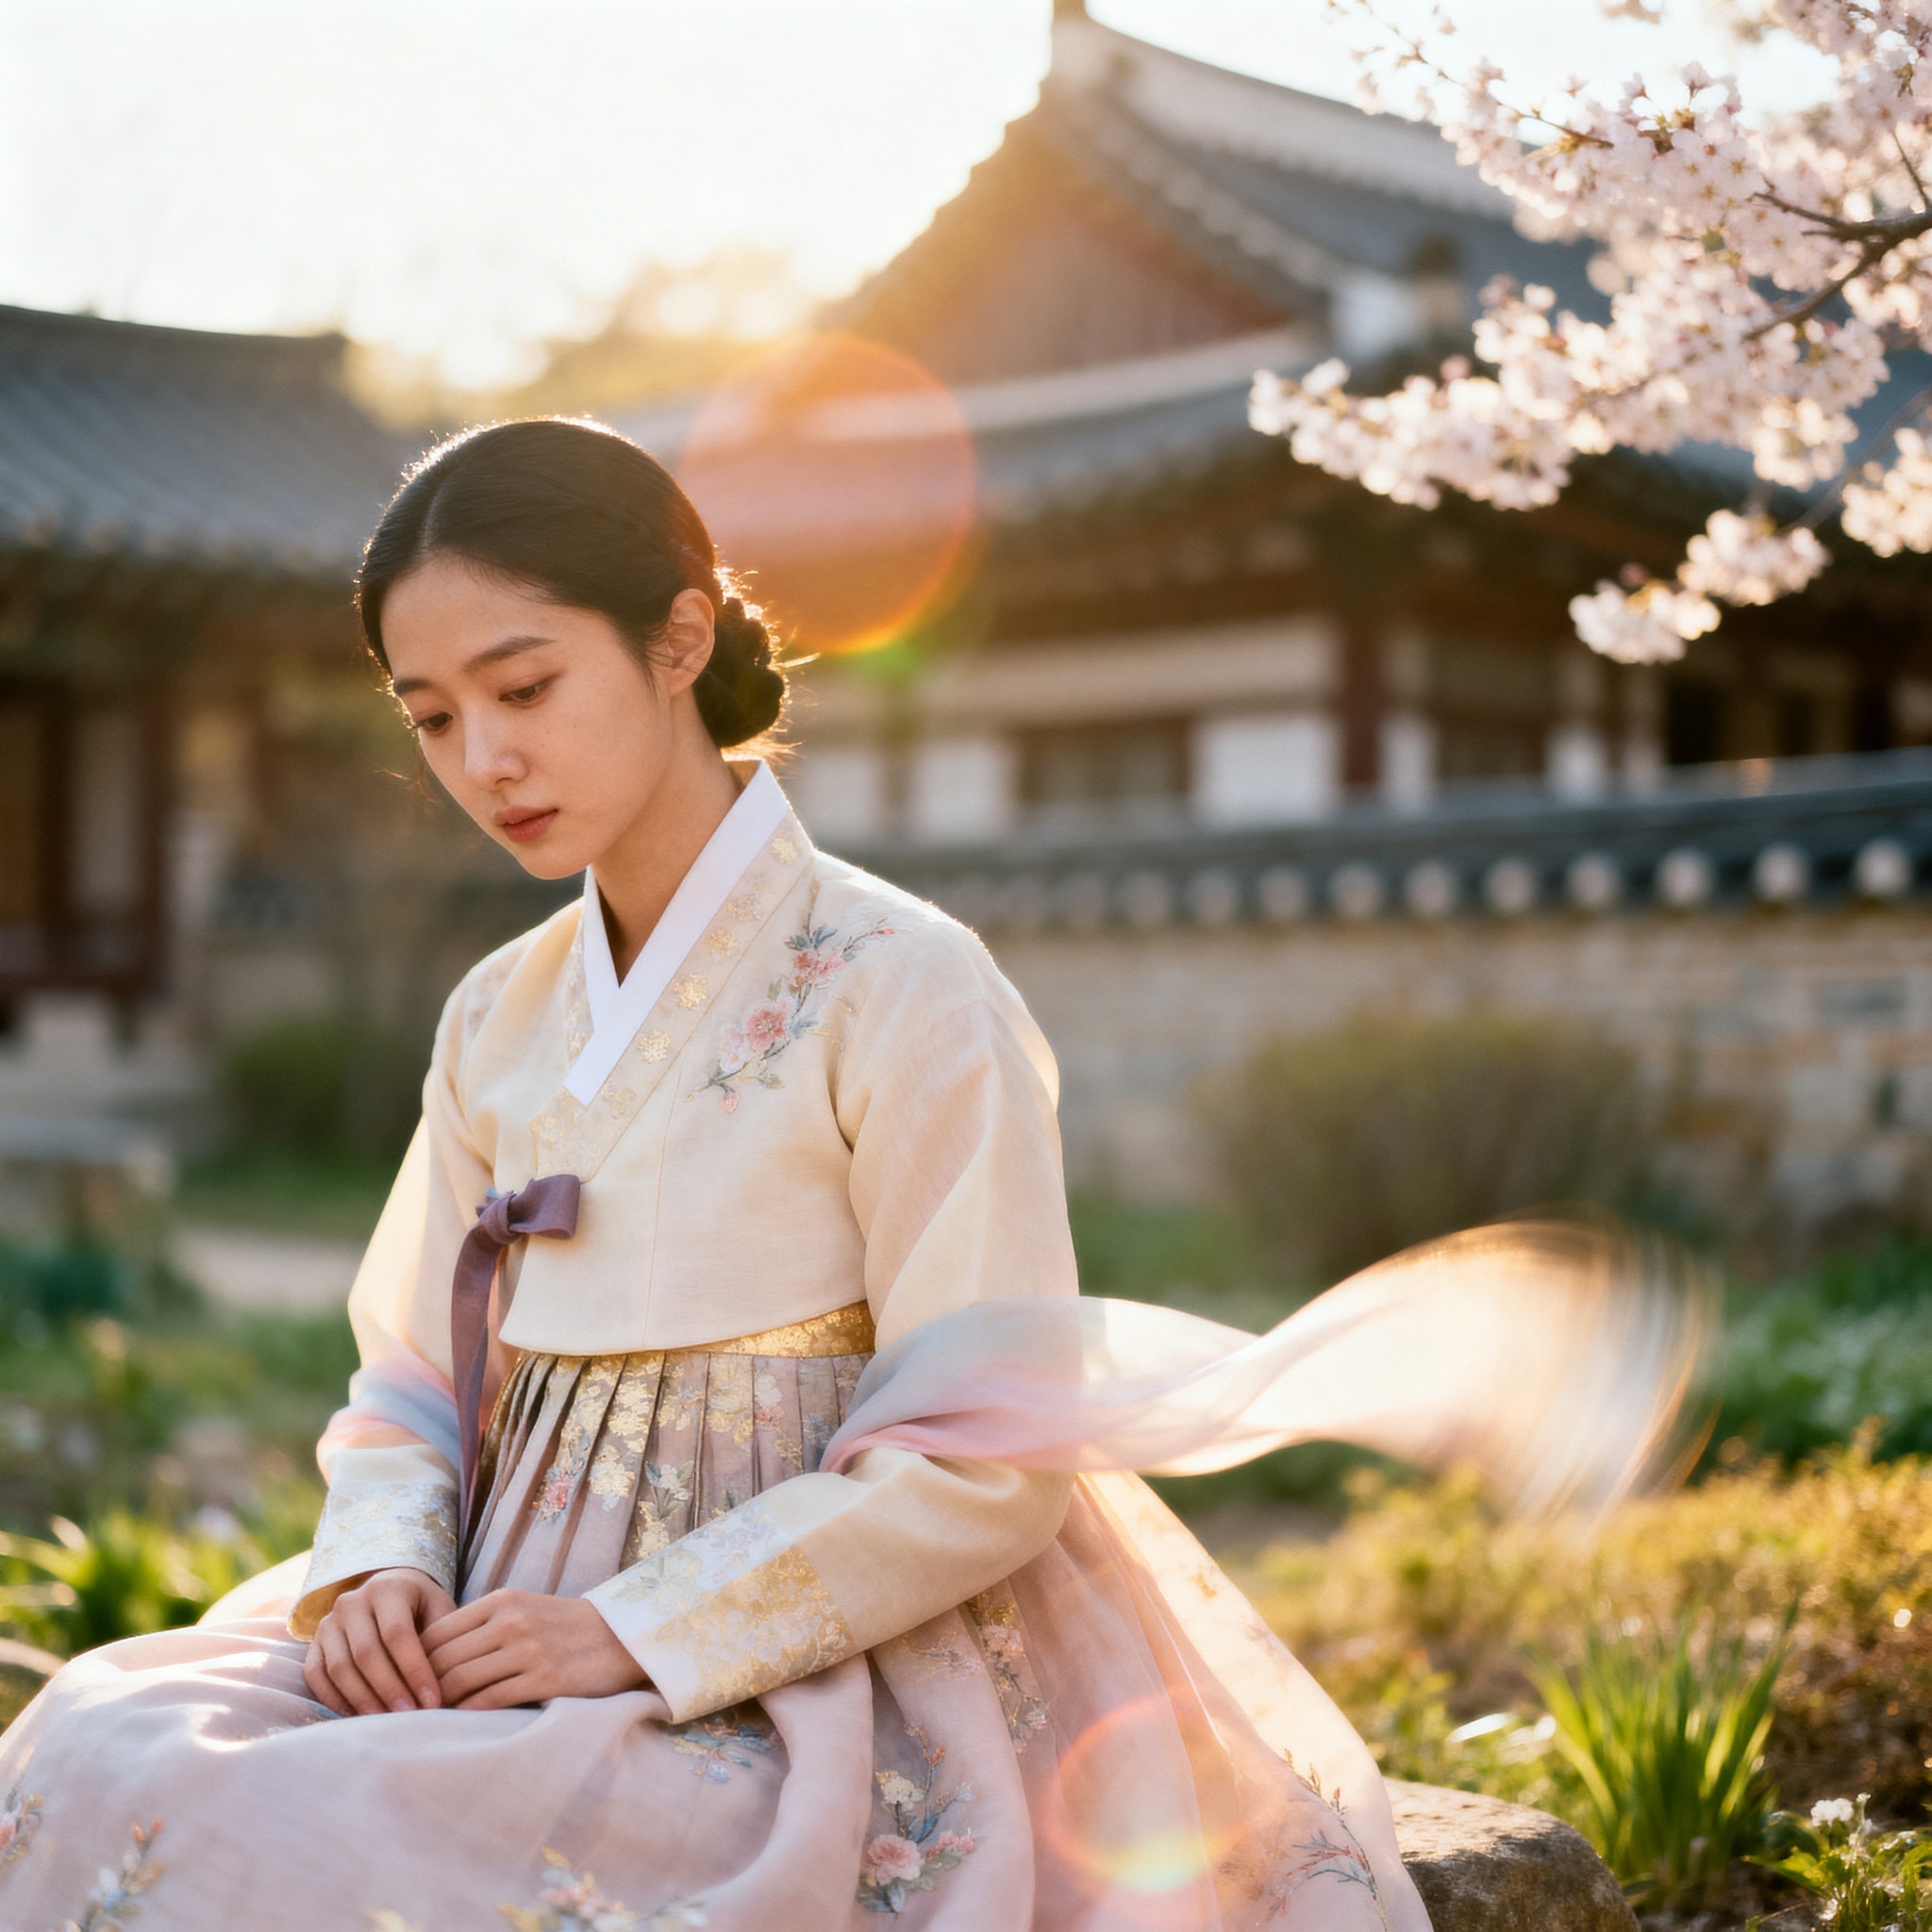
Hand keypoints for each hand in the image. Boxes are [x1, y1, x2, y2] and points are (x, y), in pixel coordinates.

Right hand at [305, 1567, 456, 1716]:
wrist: (388, 1590)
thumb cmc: (421, 1606)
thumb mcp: (439, 1610)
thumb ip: (441, 1639)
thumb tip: (445, 1684)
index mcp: (388, 1588)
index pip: (398, 1634)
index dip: (414, 1670)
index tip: (432, 1701)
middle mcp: (352, 1601)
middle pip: (366, 1653)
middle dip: (389, 1690)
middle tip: (410, 1716)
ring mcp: (329, 1622)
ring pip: (339, 1667)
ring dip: (363, 1700)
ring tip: (386, 1722)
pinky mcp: (314, 1643)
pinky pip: (315, 1675)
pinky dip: (332, 1699)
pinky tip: (356, 1716)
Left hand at [422, 1589, 648, 1709]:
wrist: (620, 1636)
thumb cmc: (564, 1627)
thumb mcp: (523, 1609)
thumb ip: (482, 1625)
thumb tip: (430, 1658)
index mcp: (502, 1600)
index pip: (438, 1632)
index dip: (414, 1660)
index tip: (404, 1683)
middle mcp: (511, 1621)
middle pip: (444, 1658)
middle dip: (420, 1687)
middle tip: (406, 1709)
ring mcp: (528, 1650)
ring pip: (461, 1680)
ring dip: (440, 1704)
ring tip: (428, 1720)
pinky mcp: (544, 1679)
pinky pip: (490, 1701)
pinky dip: (468, 1714)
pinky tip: (461, 1723)